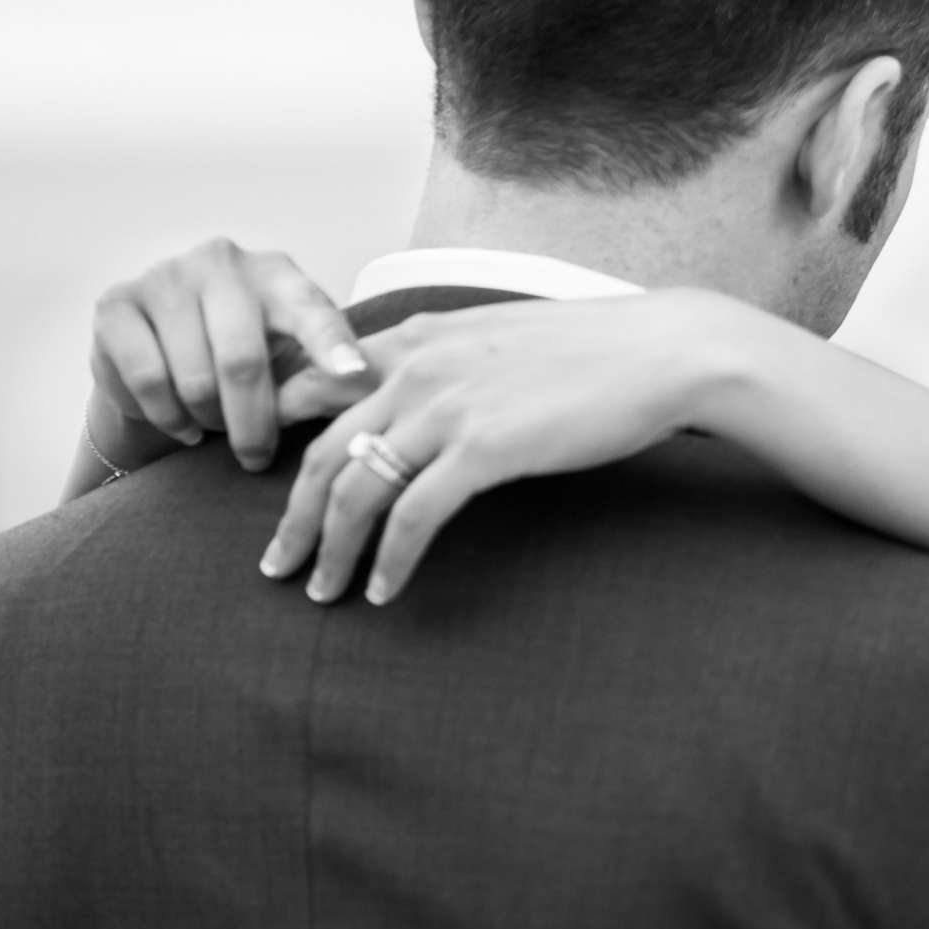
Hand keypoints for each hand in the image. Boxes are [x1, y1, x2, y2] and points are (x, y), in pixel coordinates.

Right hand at [91, 238, 370, 469]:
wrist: (159, 349)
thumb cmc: (244, 353)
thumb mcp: (289, 354)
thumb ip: (325, 368)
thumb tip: (368, 392)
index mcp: (277, 273)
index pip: (311, 310)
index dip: (332, 344)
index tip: (353, 375)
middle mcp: (221, 262)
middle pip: (243, 361)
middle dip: (253, 424)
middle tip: (257, 458)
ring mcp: (164, 277)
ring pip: (193, 378)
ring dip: (208, 420)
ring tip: (214, 428)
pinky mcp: (116, 306)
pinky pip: (147, 379)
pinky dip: (167, 416)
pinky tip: (180, 422)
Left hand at [258, 290, 749, 604]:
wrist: (665, 351)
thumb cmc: (596, 349)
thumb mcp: (498, 337)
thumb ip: (444, 361)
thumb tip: (415, 399)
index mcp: (417, 337)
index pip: (315, 383)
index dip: (278, 435)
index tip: (264, 481)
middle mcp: (418, 367)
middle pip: (320, 451)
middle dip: (291, 517)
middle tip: (278, 563)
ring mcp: (448, 406)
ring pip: (354, 489)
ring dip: (330, 549)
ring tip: (323, 591)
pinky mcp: (484, 448)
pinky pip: (413, 518)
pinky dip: (391, 561)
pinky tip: (383, 590)